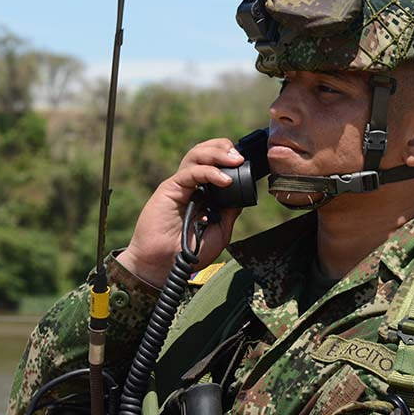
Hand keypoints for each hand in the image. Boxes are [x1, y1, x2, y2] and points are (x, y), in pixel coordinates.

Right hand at [117, 138, 245, 287]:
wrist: (165, 266)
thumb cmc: (190, 253)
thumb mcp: (220, 231)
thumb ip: (230, 211)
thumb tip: (242, 192)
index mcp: (204, 193)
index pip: (216, 163)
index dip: (230, 158)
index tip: (248, 164)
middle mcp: (192, 185)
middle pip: (205, 152)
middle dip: (224, 148)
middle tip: (240, 157)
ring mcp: (180, 185)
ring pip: (196, 155)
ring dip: (216, 152)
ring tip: (234, 160)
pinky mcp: (169, 189)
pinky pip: (190, 172)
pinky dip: (208, 172)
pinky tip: (224, 180)